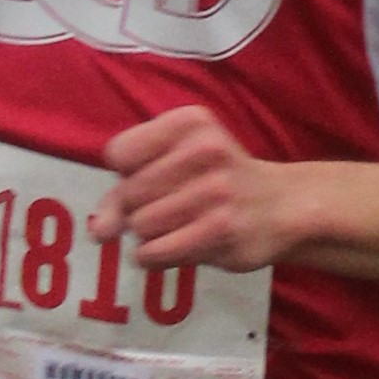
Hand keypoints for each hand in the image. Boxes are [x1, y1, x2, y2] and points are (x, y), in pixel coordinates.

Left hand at [95, 107, 307, 271]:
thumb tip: (97, 231)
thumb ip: (123, 191)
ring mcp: (215, 191)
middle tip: (174, 205)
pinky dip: (155, 257)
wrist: (281, 207)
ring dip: (151, 235)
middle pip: (128, 193)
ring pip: (140, 225)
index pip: (118, 154)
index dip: (128, 174)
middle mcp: (204, 149)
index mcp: (189, 121)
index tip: (157, 176)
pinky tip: (179, 246)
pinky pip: (156, 252)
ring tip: (183, 225)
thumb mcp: (173, 166)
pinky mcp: (221, 229)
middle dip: (140, 208)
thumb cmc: (216, 182)